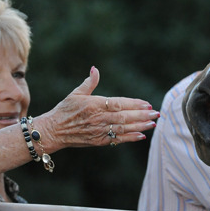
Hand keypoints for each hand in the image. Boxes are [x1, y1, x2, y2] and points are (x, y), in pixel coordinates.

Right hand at [32, 67, 158, 153]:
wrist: (52, 131)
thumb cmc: (64, 111)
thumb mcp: (75, 94)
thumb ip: (89, 83)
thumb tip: (95, 69)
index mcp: (94, 105)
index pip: (119, 104)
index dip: (134, 104)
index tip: (147, 104)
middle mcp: (98, 118)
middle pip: (124, 117)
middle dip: (142, 116)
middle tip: (157, 114)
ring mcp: (99, 131)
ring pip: (123, 129)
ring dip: (140, 126)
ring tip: (153, 124)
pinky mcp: (98, 141)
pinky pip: (117, 140)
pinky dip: (130, 138)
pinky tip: (141, 136)